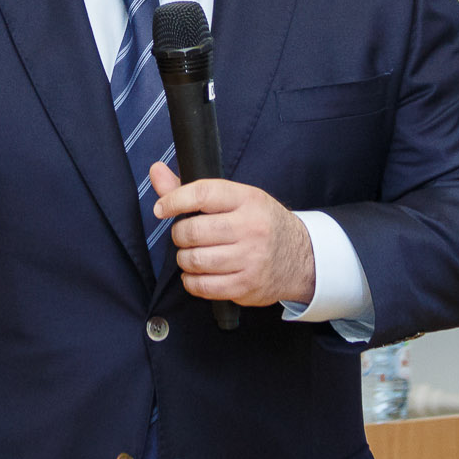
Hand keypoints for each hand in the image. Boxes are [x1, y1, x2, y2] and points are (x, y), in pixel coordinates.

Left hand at [150, 163, 315, 307]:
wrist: (302, 257)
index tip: (161, 208)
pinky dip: (191, 281)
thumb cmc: (261, 223)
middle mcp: (251, 228)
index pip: (202, 194)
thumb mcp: (235, 199)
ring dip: (184, 259)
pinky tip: (198, 273)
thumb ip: (192, 189)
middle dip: (179, 235)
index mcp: (247, 200)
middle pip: (193, 231)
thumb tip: (156, 171)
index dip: (174, 200)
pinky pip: (203, 286)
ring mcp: (251, 259)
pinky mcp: (247, 285)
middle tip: (185, 236)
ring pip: (194, 260)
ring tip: (193, 254)